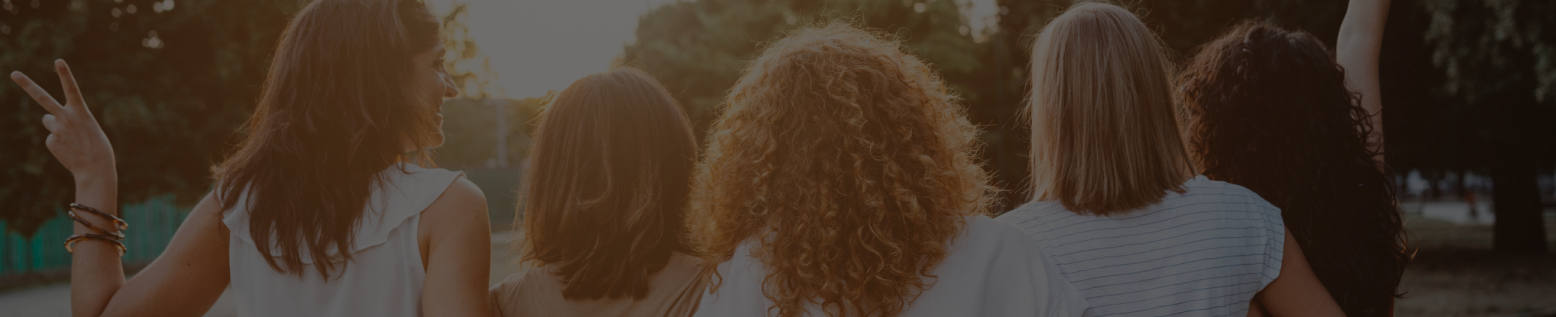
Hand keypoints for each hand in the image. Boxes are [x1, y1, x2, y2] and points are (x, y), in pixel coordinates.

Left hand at [10, 60, 116, 183]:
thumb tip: (46, 119)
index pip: (72, 88)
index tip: (58, 61)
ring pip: (48, 121)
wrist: (96, 169)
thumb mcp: (89, 127)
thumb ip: (69, 118)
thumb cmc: (97, 147)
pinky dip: (59, 143)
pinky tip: (69, 150)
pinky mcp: (51, 142)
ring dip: (57, 127)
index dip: (65, 74)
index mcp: (81, 112)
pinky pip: (51, 138)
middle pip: (43, 98)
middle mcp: (66, 118)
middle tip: (14, 74)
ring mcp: (57, 130)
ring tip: (71, 139)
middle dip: (27, 85)